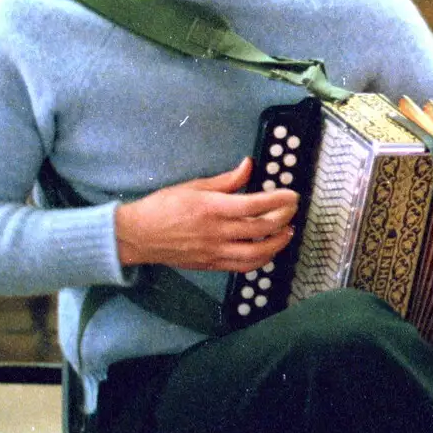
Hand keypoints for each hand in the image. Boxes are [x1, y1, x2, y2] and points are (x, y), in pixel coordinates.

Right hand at [113, 158, 298, 272]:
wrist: (139, 235)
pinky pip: (243, 266)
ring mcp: (215, 251)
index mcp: (212, 208)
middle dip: (284, 219)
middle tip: (293, 210)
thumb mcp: (194, 186)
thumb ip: (226, 180)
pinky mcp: (212, 265)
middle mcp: (216, 232)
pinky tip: (269, 251)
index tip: (291, 195)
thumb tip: (249, 166)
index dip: (279, 200)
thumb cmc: (164, 207)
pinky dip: (261, 260)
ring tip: (288, 232)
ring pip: (256, 253)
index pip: (255, 204)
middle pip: (261, 228)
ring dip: (278, 243)